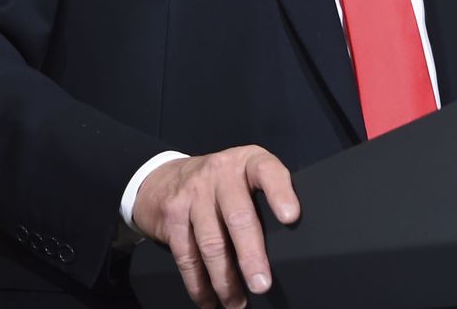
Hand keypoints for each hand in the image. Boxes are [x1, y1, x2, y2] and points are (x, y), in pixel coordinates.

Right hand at [131, 145, 299, 308]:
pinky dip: (198, 283)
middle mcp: (220, 173)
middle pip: (238, 216)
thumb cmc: (221, 185)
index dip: (280, 193)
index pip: (267, 171)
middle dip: (251, 255)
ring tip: (236, 302)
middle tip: (261, 284)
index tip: (291, 217)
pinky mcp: (173, 215)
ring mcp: (193, 193)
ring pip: (211, 242)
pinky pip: (187, 255)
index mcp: (247, 162)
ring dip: (225, 279)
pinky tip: (209, 299)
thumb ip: (264, 197)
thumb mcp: (245, 177)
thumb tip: (291, 246)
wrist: (164, 178)